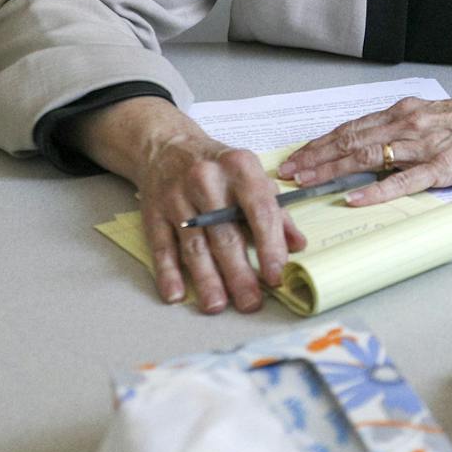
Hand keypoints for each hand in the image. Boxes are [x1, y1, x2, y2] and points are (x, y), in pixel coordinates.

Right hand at [70, 97, 306, 313]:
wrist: (167, 146)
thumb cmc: (219, 166)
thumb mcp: (252, 176)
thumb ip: (276, 212)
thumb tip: (298, 246)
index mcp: (240, 167)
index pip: (260, 211)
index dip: (270, 247)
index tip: (276, 276)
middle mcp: (206, 180)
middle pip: (225, 234)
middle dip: (239, 273)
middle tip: (251, 303)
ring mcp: (176, 197)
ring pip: (194, 245)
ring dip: (207, 279)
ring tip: (218, 305)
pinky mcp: (153, 212)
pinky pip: (162, 246)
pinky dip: (168, 272)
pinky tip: (176, 293)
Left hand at [277, 84, 451, 205]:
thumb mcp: (441, 122)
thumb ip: (412, 134)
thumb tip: (386, 153)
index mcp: (407, 113)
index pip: (353, 128)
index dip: (320, 143)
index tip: (295, 157)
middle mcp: (409, 123)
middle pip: (349, 140)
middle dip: (312, 157)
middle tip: (284, 174)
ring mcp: (425, 145)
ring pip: (367, 155)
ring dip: (331, 170)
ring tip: (304, 183)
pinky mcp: (444, 166)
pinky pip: (403, 180)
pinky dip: (375, 189)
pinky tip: (354, 197)